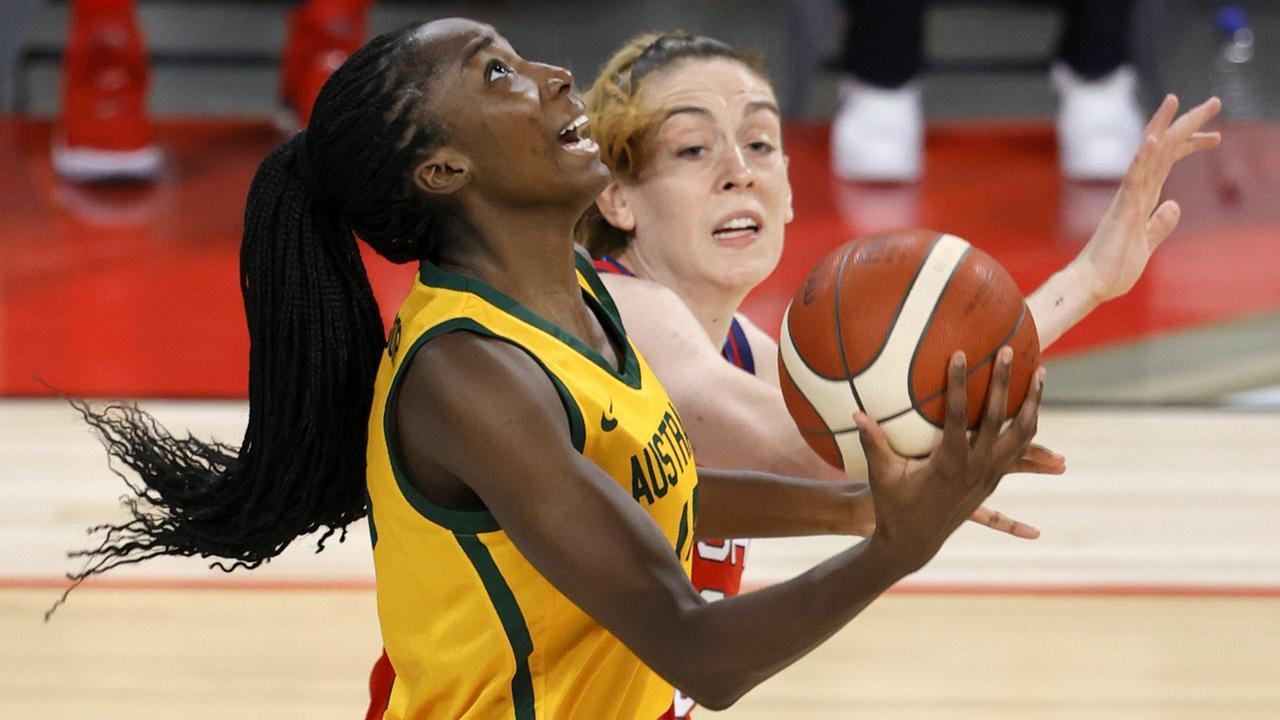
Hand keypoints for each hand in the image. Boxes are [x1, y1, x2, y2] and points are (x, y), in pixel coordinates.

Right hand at [857, 347, 1045, 575]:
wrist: (914, 542)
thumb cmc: (893, 505)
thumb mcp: (882, 474)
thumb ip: (873, 442)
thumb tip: (856, 412)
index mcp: (948, 463)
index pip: (957, 416)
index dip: (959, 384)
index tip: (961, 355)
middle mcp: (976, 468)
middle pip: (998, 419)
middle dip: (1004, 383)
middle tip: (1008, 352)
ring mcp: (989, 475)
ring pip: (1021, 434)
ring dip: (1033, 404)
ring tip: (1040, 374)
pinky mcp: (992, 480)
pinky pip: (1020, 452)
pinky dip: (1033, 437)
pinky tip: (1046, 428)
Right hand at [1077, 95, 1221, 302]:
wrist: (1091, 286)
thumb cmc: (1113, 269)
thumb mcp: (1145, 244)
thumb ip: (1159, 224)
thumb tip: (1174, 205)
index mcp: (1142, 199)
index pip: (1169, 163)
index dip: (1190, 146)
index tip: (1215, 135)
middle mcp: (1135, 192)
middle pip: (1163, 150)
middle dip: (1188, 124)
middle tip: (1213, 102)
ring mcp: (1127, 198)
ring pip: (1148, 155)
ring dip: (1163, 126)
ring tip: (1175, 100)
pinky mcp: (1122, 210)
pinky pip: (1134, 179)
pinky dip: (1144, 157)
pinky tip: (1154, 139)